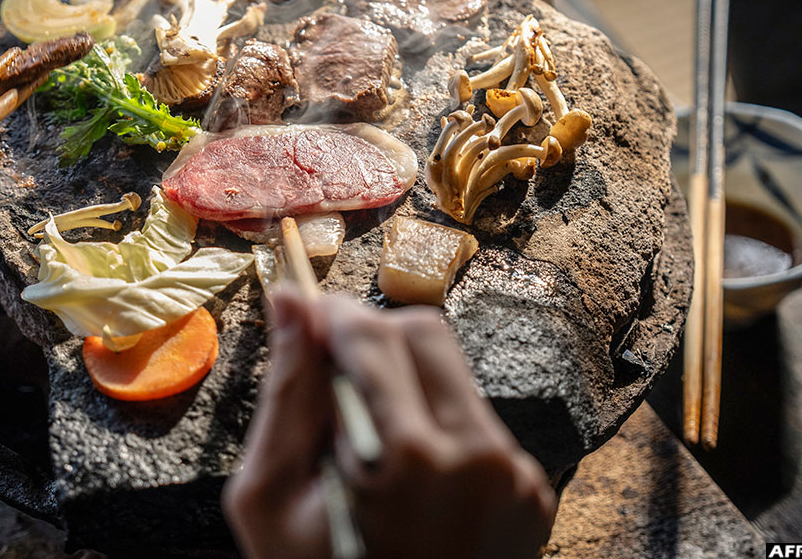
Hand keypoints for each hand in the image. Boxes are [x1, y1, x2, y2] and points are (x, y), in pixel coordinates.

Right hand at [223, 292, 555, 558]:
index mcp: (406, 457)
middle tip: (333, 376)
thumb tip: (290, 303)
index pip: (373, 332)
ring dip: (405, 384)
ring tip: (371, 440)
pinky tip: (410, 474)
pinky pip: (477, 421)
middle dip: (372, 339)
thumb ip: (287, 393)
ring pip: (454, 373)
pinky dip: (438, 426)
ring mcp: (513, 475)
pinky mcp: (530, 491)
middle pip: (424, 334)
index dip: (333, 314)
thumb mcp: (270, 497)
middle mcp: (476, 455)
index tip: (308, 316)